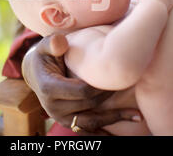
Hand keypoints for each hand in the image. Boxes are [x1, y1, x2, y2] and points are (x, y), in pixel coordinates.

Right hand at [22, 34, 142, 133]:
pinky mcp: (68, 122)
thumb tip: (60, 42)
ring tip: (137, 115)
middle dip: (110, 96)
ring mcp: (60, 118)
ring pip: (91, 122)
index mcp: (49, 88)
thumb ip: (52, 43)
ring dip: (115, 119)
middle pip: (89, 105)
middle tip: (129, 84)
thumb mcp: (45, 46)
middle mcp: (53, 107)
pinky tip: (126, 124)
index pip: (82, 91)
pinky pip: (89, 129)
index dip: (101, 86)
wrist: (35, 73)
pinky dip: (106, 130)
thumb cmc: (45, 55)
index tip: (117, 76)